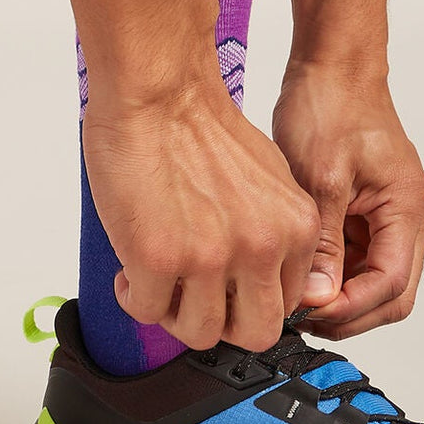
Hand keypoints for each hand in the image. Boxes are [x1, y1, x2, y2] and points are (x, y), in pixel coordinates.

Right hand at [84, 81, 319, 352]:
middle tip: (189, 300)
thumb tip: (253, 270)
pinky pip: (145, 311)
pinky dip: (132, 297)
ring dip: (171, 313)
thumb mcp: (268, 180)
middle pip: (253, 333)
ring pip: (198, 333)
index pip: (287, 304)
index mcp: (295, 228)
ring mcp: (209, 259)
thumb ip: (271, 230)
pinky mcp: (157, 259)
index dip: (246, 302)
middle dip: (219, 323)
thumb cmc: (198, 122)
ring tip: (153, 281)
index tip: (220, 290)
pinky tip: (128, 270)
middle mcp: (261, 248)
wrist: (157, 90)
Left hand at [272, 62, 423, 338]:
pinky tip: (294, 275)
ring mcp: (386, 220)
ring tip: (290, 299)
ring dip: (337, 297)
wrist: (332, 69)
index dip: (349, 308)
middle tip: (297, 318)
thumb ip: (322, 241)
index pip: (389, 285)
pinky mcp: (365, 216)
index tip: (307, 312)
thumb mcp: (320, 177)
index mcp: (407, 211)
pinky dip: (329, 275)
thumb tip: (318, 295)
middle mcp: (406, 220)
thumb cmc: (332, 106)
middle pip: (389, 295)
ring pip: (371, 283)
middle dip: (347, 313)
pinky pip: (354, 261)